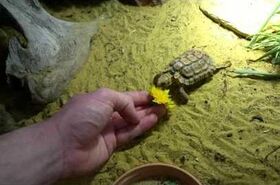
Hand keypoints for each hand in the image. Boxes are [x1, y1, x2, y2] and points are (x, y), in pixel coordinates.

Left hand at [49, 88, 165, 177]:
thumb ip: (124, 102)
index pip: (124, 96)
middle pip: (130, 109)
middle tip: (163, 103)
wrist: (64, 146)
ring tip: (163, 111)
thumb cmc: (82, 116)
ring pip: (132, 121)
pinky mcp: (111, 144)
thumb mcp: (104, 97)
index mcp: (100, 100)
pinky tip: (153, 121)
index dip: (139, 96)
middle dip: (146, 106)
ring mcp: (108, 129)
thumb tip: (136, 115)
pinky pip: (129, 133)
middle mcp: (105, 114)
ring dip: (147, 116)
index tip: (154, 94)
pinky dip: (141, 127)